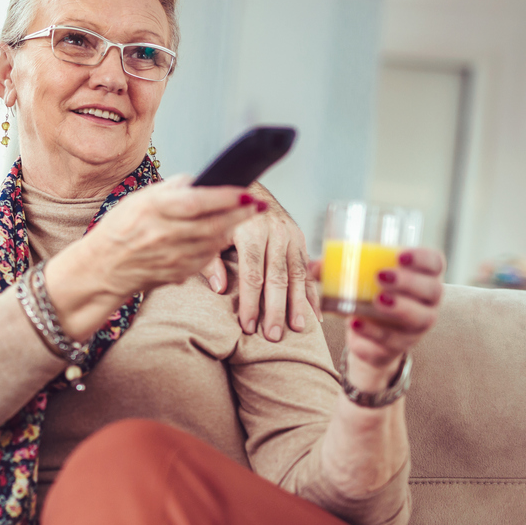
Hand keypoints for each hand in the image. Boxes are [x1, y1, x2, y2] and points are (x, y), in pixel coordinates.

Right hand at [52, 175, 262, 339]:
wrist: (101, 269)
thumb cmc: (119, 229)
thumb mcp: (138, 200)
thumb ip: (170, 189)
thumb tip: (199, 180)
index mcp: (153, 210)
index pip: (196, 202)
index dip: (224, 198)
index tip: (245, 191)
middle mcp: (163, 234)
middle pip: (213, 225)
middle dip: (240, 214)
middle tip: (258, 205)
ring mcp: (171, 257)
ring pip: (214, 243)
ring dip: (232, 229)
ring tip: (244, 216)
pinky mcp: (177, 274)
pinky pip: (206, 258)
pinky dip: (217, 246)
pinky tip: (221, 235)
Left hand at [202, 194, 318, 340]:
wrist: (247, 188)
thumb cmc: (223, 216)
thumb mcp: (211, 233)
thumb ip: (210, 260)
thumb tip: (219, 289)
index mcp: (250, 232)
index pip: (252, 274)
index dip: (251, 302)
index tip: (248, 326)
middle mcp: (275, 234)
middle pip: (277, 278)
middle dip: (275, 310)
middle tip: (273, 336)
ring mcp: (291, 236)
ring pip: (296, 275)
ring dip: (298, 304)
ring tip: (297, 329)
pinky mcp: (300, 239)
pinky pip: (307, 270)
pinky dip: (312, 293)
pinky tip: (315, 315)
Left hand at [315, 248, 444, 390]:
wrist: (365, 333)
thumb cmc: (364, 294)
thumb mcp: (354, 278)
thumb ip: (335, 268)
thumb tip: (312, 265)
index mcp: (421, 276)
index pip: (434, 263)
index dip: (423, 258)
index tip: (400, 254)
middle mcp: (427, 301)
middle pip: (432, 290)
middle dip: (409, 282)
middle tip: (381, 276)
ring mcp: (417, 326)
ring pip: (420, 318)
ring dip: (400, 308)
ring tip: (377, 300)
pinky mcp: (400, 346)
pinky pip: (392, 341)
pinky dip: (373, 332)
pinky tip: (355, 323)